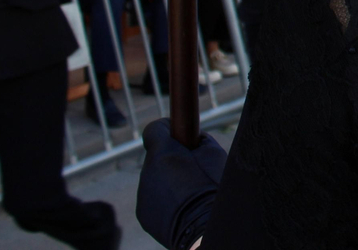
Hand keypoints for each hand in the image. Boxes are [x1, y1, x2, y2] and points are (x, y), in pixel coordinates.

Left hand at [137, 118, 227, 249]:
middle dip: (171, 159)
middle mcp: (147, 172)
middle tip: (193, 171)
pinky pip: (152, 197)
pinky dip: (164, 199)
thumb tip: (192, 139)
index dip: (167, 129)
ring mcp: (142, 194)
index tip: (180, 135)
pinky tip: (181, 207)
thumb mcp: (214, 155)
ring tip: (189, 193)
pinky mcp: (143, 212)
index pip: (154, 129)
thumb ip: (198, 141)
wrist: (205, 229)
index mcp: (164, 153)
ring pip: (154, 178)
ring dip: (168, 180)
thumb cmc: (214, 189)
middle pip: (156, 156)